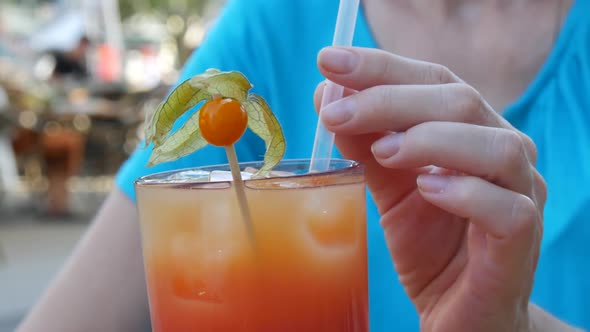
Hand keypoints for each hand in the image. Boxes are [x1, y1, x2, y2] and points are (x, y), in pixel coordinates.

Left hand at [315, 46, 545, 331]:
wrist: (459, 314)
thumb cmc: (429, 247)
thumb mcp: (389, 189)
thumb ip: (366, 145)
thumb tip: (329, 97)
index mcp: (470, 132)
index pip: (433, 80)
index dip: (382, 67)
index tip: (329, 60)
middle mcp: (502, 153)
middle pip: (460, 102)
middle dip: (391, 100)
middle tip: (336, 113)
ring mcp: (520, 196)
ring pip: (494, 146)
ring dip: (430, 140)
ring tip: (381, 152)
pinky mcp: (521, 243)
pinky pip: (508, 209)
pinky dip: (466, 192)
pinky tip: (427, 189)